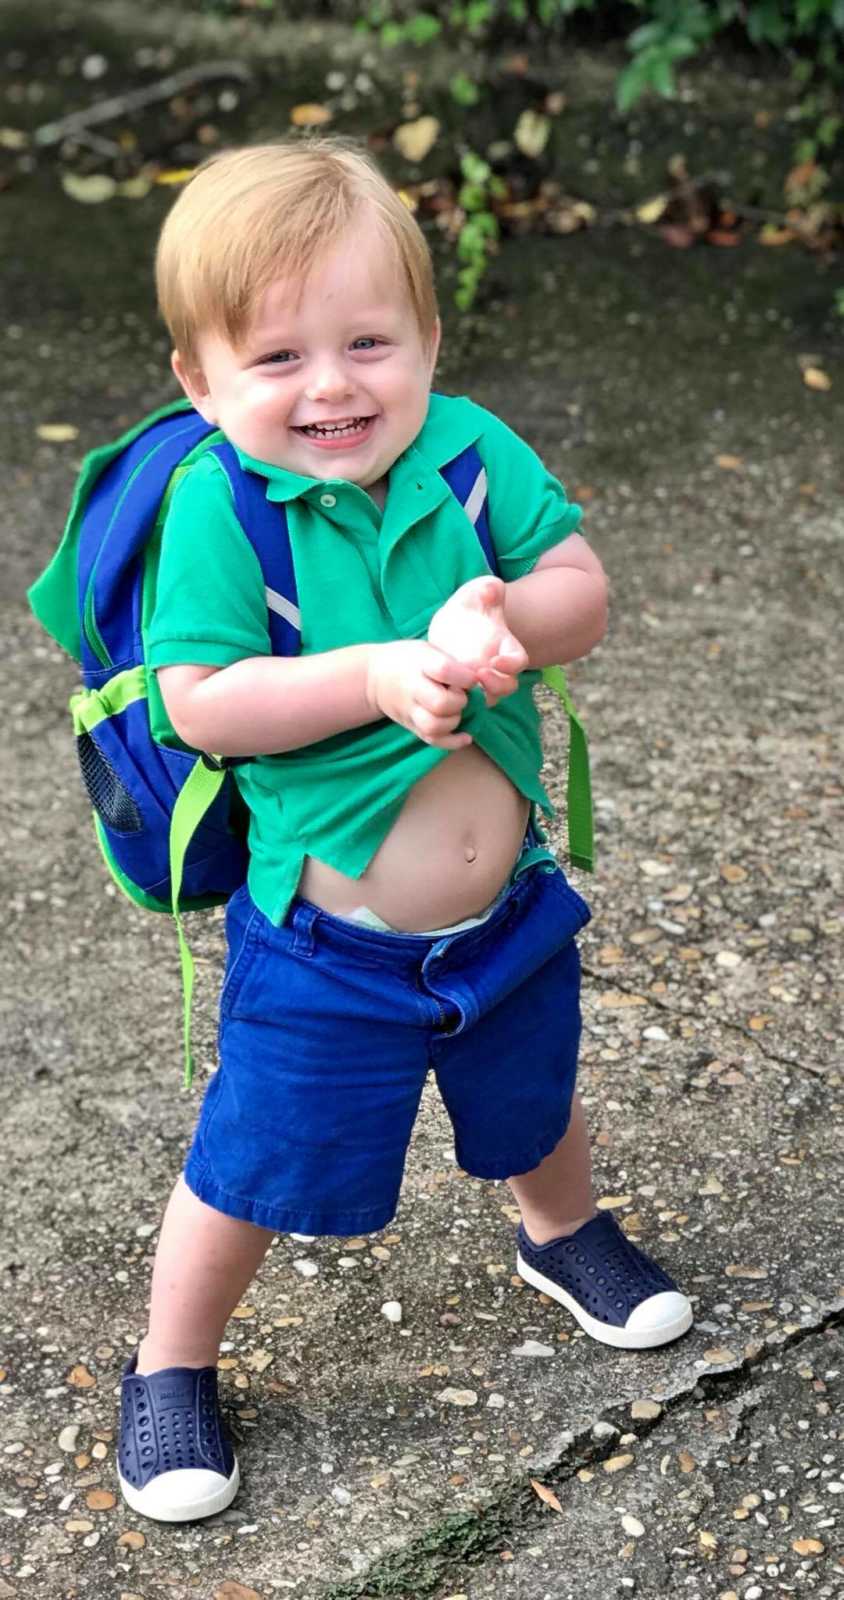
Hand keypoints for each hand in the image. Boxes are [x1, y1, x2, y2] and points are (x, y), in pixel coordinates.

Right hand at [365, 640, 478, 749]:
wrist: (375, 678)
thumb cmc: (409, 660)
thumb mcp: (427, 649)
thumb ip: (451, 662)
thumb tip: (479, 679)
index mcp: (419, 663)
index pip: (444, 670)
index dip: (464, 676)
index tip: (471, 677)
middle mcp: (412, 688)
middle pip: (440, 703)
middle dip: (460, 701)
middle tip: (462, 695)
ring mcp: (410, 711)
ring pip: (435, 726)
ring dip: (454, 721)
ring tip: (457, 711)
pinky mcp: (412, 727)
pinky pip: (432, 740)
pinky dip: (453, 742)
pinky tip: (466, 736)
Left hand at [427, 576, 528, 706]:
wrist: (454, 621)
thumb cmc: (473, 604)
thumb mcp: (479, 591)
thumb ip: (488, 589)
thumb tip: (491, 589)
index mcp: (507, 646)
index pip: (519, 661)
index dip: (512, 665)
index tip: (497, 661)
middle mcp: (497, 667)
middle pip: (507, 686)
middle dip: (496, 685)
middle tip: (478, 676)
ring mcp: (480, 678)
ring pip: (488, 698)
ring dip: (478, 697)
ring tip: (460, 686)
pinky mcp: (462, 685)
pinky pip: (466, 701)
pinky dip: (459, 700)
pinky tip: (444, 690)